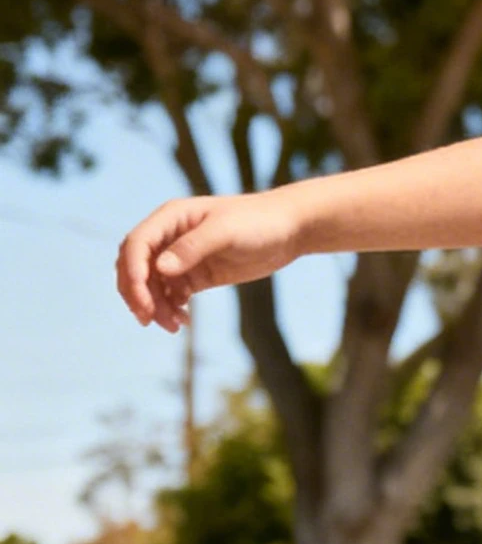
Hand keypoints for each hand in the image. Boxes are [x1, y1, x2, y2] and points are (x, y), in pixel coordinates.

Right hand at [115, 189, 305, 331]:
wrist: (287, 231)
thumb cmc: (257, 222)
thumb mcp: (225, 231)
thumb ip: (192, 248)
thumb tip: (159, 268)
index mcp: (171, 217)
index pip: (136, 244)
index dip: (132, 272)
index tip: (143, 300)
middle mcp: (170, 236)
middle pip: (136, 266)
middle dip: (137, 293)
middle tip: (149, 319)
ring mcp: (181, 257)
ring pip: (152, 285)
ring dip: (156, 306)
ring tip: (174, 326)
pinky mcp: (195, 275)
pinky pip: (172, 295)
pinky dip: (171, 309)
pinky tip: (184, 321)